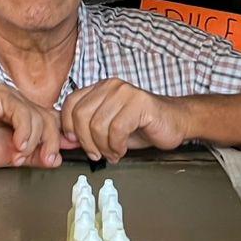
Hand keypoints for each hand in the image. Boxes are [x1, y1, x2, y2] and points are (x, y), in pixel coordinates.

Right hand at [0, 84, 61, 168]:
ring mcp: (7, 95)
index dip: (60, 135)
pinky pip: (22, 113)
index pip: (51, 118)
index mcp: (20, 111)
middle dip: (50, 142)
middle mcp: (16, 100)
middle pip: (49, 117)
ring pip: (38, 116)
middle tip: (46, 159)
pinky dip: (24, 132)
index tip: (69, 149)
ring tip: (19, 155)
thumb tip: (57, 158)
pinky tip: (17, 145)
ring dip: (33, 141)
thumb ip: (35, 155)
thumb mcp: (13, 155)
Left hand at [59, 79, 188, 161]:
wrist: (175, 122)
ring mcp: (125, 92)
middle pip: (81, 115)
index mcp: (100, 88)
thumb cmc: (142, 126)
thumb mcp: (108, 127)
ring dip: (104, 147)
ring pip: (97, 124)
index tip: (76, 142)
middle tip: (97, 154)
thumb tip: (66, 140)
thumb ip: (87, 129)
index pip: (71, 103)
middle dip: (86, 141)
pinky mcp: (140, 103)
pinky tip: (123, 149)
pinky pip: (117, 129)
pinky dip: (117, 145)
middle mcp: (111, 86)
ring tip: (113, 153)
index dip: (68, 126)